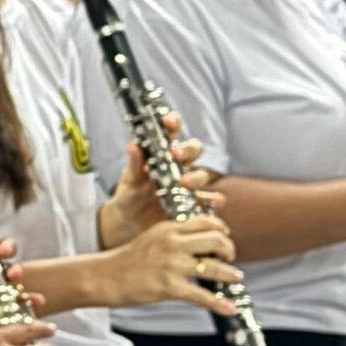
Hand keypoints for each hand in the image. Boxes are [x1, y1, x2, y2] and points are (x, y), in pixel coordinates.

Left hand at [98, 133, 215, 242]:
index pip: (171, 133)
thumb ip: (134, 165)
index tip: (168, 121)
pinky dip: (214, 199)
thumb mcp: (129, 180)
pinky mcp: (191, 204)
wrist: (128, 224)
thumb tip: (132, 145)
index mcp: (161, 154)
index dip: (173, 123)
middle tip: (176, 154)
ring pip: (201, 174)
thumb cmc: (129, 195)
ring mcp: (187, 185)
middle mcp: (178, 167)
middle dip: (188, 150)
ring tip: (185, 182)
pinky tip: (217, 200)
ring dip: (197, 176)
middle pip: (193, 150)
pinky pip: (207, 200)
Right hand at [100, 212, 241, 312]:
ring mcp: (172, 265)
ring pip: (213, 267)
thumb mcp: (153, 237)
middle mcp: (173, 243)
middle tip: (230, 257)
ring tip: (236, 277)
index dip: (221, 230)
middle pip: (216, 240)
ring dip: (230, 274)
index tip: (225, 238)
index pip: (206, 222)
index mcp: (169, 228)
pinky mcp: (169, 287)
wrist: (105, 276)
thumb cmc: (129, 259)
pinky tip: (229, 308)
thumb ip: (176, 236)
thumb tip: (201, 243)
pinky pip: (202, 296)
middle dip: (229, 249)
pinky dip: (219, 303)